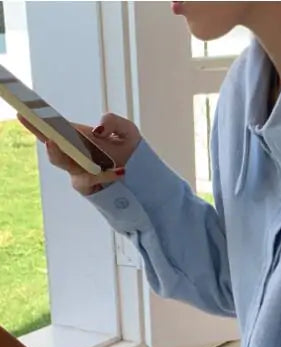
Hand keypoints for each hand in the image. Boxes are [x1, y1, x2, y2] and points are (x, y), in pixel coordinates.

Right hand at [18, 112, 141, 195]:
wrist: (146, 176)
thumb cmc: (131, 150)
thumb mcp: (127, 130)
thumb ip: (113, 121)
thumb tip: (98, 129)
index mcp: (77, 137)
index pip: (52, 129)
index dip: (35, 123)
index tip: (23, 113)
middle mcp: (74, 155)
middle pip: (53, 151)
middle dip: (49, 145)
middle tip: (50, 140)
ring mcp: (80, 172)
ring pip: (67, 167)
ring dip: (73, 162)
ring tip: (79, 156)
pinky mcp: (90, 187)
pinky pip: (89, 181)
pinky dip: (103, 176)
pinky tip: (119, 172)